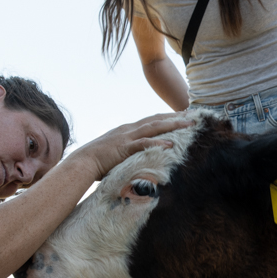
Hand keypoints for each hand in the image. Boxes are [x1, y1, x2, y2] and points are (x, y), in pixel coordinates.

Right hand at [68, 112, 192, 180]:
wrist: (83, 161)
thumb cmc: (98, 160)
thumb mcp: (116, 152)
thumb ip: (129, 152)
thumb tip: (140, 158)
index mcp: (128, 130)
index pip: (151, 120)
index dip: (167, 117)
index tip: (182, 115)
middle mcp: (129, 129)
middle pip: (156, 119)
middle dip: (176, 117)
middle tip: (193, 115)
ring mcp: (127, 137)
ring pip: (154, 127)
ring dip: (173, 124)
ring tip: (189, 124)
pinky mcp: (125, 147)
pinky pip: (144, 144)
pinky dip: (158, 143)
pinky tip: (171, 145)